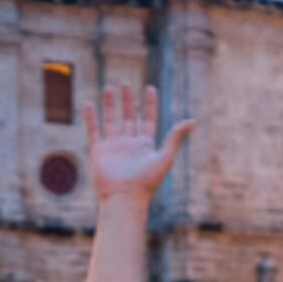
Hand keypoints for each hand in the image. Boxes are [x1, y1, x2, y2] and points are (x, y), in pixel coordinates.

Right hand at [83, 83, 193, 204]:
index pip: (148, 120)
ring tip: (108, 87)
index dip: (149, 104)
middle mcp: (129, 145)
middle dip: (127, 101)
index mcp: (145, 146)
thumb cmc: (147, 181)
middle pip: (128, 117)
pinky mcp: (99, 152)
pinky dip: (91, 118)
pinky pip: (94, 131)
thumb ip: (175, 138)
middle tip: (126, 83)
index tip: (150, 88)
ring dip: (110, 104)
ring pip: (111, 121)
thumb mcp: (165, 157)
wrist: (125, 198)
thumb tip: (192, 121)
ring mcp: (113, 148)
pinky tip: (89, 104)